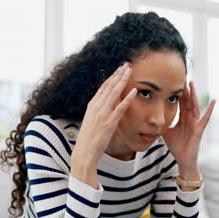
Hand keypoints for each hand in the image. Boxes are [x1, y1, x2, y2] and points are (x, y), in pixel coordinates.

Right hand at [70, 63, 136, 186]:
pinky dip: (127, 98)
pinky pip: (120, 108)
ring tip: (130, 71)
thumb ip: (99, 112)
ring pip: (114, 93)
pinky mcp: (109, 122)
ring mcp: (102, 114)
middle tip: (127, 64)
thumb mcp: (92, 121)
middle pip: (109, 86)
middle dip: (118, 74)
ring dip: (123, 80)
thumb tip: (107, 106)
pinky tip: (134, 91)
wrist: (84, 151)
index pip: (103, 87)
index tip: (119, 69)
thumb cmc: (89, 138)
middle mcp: (96, 106)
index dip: (112, 77)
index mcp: (92, 105)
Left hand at [163, 81, 214, 179]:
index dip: (177, 92)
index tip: (174, 80)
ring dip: (193, 94)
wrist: (183, 160)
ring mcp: (195, 123)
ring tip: (192, 82)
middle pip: (187, 100)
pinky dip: (210, 109)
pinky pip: (206, 118)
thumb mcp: (165, 132)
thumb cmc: (176, 146)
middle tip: (182, 75)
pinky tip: (214, 101)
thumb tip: (150, 118)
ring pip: (194, 105)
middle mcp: (190, 118)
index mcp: (183, 118)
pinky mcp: (199, 129)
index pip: (180, 102)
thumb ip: (161, 123)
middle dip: (185, 89)